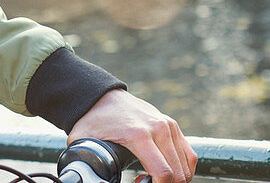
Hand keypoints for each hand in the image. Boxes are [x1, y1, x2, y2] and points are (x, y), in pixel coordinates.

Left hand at [68, 89, 196, 182]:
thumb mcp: (81, 139)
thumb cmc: (93, 119)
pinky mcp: (172, 125)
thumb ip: (81, 159)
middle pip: (177, 173)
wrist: (103, 96)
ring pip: (186, 167)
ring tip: (153, 177)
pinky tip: (165, 170)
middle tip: (144, 182)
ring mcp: (168, 126)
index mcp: (138, 135)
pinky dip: (182, 168)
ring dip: (174, 179)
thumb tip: (81, 177)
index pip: (163, 172)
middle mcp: (158, 128)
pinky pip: (189, 155)